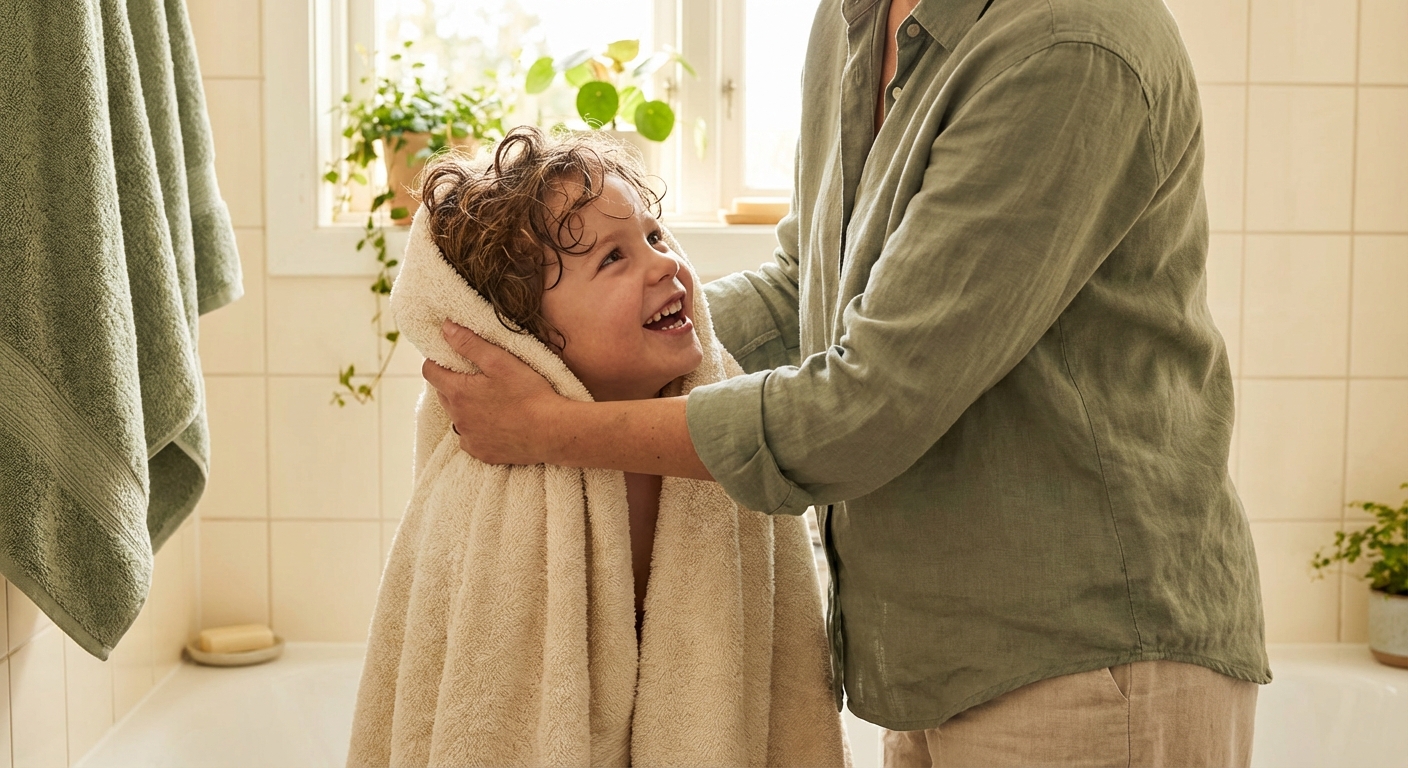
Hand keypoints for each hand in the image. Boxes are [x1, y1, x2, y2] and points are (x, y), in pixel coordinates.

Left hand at [422, 320, 564, 464]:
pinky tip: (497, 423)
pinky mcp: (481, 453)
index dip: (437, 361)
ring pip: (457, 417)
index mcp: (458, 392)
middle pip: (443, 394)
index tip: (452, 358)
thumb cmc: (529, 394)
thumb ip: (469, 343)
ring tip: (491, 401)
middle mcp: (457, 418)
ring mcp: (468, 438)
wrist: (552, 432)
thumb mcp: (500, 361)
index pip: (429, 371)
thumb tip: (445, 327)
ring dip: (466, 408)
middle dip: (455, 384)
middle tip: (479, 378)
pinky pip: (470, 438)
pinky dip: (478, 430)